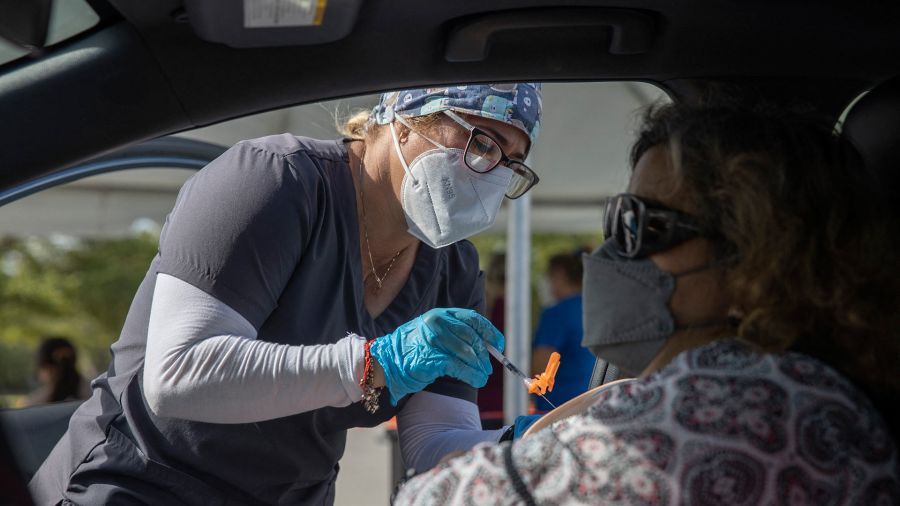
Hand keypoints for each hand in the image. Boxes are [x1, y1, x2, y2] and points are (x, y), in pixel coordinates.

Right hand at [369, 308, 503, 404]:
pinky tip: (476, 381)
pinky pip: (459, 367)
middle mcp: (437, 324)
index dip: (489, 331)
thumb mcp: (431, 334)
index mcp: (439, 315)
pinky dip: (471, 375)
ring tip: (483, 376)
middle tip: (488, 366)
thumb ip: (453, 335)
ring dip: (479, 367)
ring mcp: (434, 340)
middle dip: (484, 354)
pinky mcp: (432, 359)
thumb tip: (483, 346)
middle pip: (472, 337)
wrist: (384, 362)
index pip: (472, 319)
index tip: (499, 344)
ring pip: (468, 353)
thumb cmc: (411, 350)